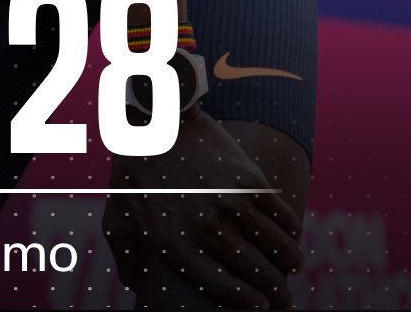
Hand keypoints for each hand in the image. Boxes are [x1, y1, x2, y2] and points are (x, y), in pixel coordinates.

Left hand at [104, 110, 303, 309]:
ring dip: (290, 262)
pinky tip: (292, 234)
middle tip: (284, 298)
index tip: (261, 306)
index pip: (223, 289)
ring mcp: (230, 202)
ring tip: (294, 267)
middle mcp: (207, 228)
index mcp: (178, 245)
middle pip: (256, 273)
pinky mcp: (247, 178)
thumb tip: (137, 285)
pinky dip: (291, 228)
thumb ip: (125, 254)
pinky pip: (279, 212)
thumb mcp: (117, 215)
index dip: (248, 301)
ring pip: (275, 246)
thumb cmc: (134, 170)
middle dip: (276, 291)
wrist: (154, 118)